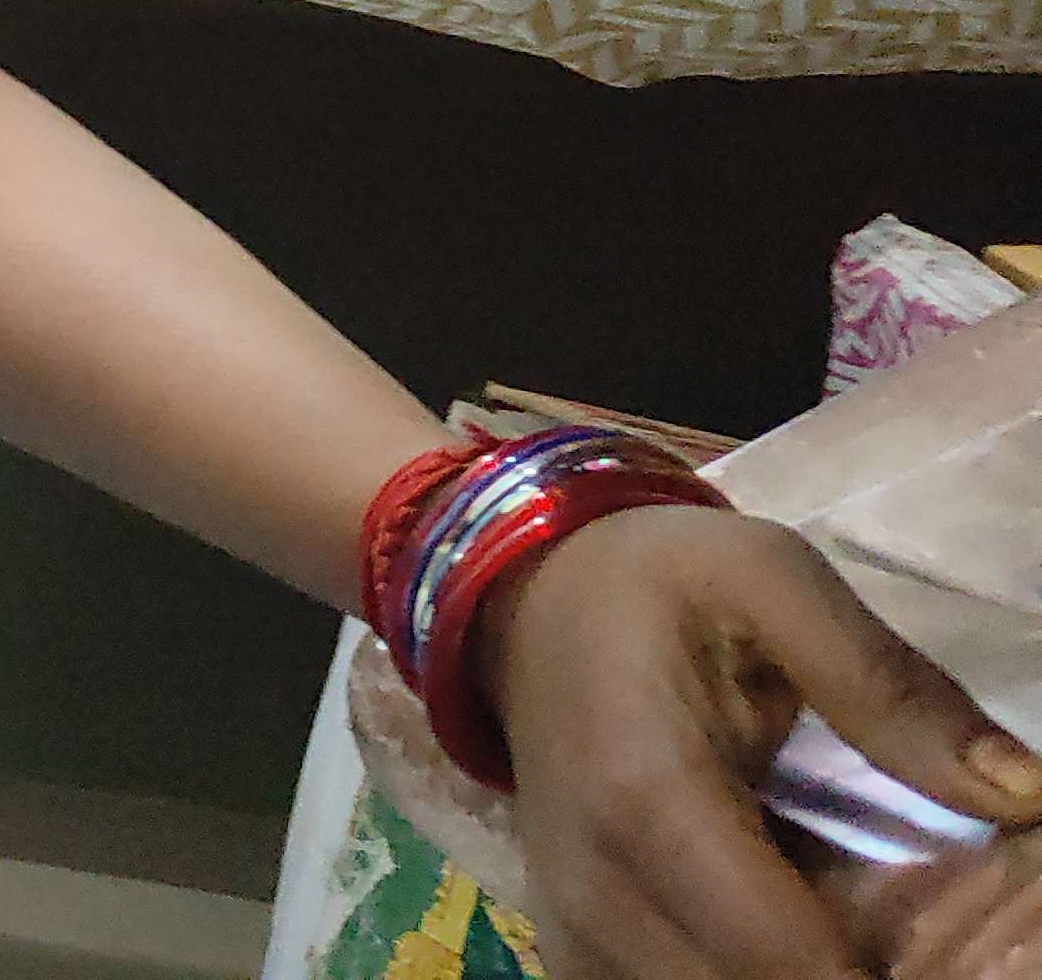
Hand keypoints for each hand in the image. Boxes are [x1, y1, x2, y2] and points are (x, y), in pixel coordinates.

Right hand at [481, 506, 1041, 979]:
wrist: (529, 602)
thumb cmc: (656, 586)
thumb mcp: (773, 580)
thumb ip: (889, 685)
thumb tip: (1027, 792)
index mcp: (646, 798)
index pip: (791, 962)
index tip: (967, 950)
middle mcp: (599, 890)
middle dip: (862, 979)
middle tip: (918, 933)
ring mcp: (578, 934)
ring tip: (862, 932)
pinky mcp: (576, 955)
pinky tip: (795, 941)